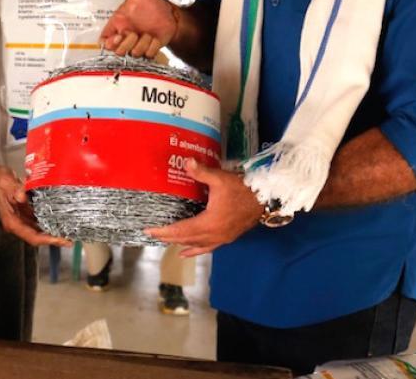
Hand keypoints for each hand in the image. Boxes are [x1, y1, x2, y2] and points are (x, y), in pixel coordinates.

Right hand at [0, 166, 68, 246]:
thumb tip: (23, 197)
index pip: (33, 237)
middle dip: (54, 238)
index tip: (61, 240)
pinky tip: (58, 219)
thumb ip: (16, 190)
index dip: (48, 240)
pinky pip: (38, 221)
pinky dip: (48, 222)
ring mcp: (21, 219)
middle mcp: (17, 223)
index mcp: (12, 222)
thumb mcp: (8, 184)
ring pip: (39, 230)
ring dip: (52, 231)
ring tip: (67, 231)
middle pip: (38, 237)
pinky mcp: (24, 213)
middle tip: (70, 239)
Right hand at [100, 0, 175, 57]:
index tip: (118, 34)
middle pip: (117, 51)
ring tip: (148, 33)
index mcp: (119, 24)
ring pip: (133, 53)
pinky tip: (155, 37)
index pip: (104, 41)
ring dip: (142, 43)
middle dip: (126, 43)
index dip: (108, 42)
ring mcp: (138, 44)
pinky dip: (152, 46)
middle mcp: (126, 36)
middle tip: (133, 33)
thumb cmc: (151, 3)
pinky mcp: (150, 50)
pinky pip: (147, 54)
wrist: (170, 13)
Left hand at [146, 158, 262, 256]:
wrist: (266, 199)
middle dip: (167, 237)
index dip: (164, 231)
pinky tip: (186, 253)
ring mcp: (221, 238)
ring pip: (195, 245)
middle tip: (151, 234)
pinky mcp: (227, 238)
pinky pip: (207, 248)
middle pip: (185, 239)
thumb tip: (187, 162)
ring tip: (165, 241)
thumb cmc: (243, 189)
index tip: (149, 231)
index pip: (181, 230)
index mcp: (209, 223)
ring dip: (179, 243)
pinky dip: (194, 251)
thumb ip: (202, 172)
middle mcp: (214, 235)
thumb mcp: (221, 179)